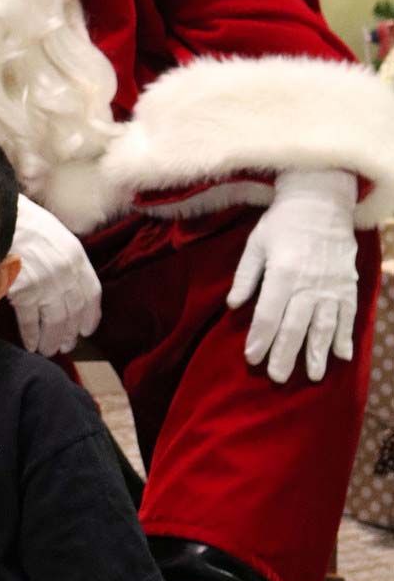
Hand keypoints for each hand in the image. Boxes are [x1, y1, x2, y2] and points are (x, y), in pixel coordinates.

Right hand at [6, 194, 100, 355]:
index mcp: (76, 257)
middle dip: (69, 332)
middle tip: (65, 346)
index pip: (91, 294)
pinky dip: (32, 334)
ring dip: (52, 338)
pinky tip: (31, 344)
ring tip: (48, 349)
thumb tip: (65, 289)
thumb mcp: (53, 235)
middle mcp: (66, 272)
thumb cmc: (23, 222)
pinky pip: (31, 319)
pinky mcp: (25, 290)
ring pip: (55, 320)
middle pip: (73, 311)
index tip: (86, 330)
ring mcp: (46, 282)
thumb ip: (63, 261)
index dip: (90, 315)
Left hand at [227, 169, 357, 382]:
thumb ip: (246, 276)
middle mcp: (309, 285)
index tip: (252, 358)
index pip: (268, 315)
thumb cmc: (282, 222)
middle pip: (295, 326)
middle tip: (277, 377)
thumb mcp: (255, 244)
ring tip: (311, 376)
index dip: (259, 339)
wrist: (321, 202)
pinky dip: (345, 337)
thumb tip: (233, 305)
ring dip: (317, 353)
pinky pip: (348, 316)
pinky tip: (341, 356)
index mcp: (283, 274)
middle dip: (284, 354)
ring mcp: (332, 287)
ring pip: (324, 326)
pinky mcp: (348, 285)